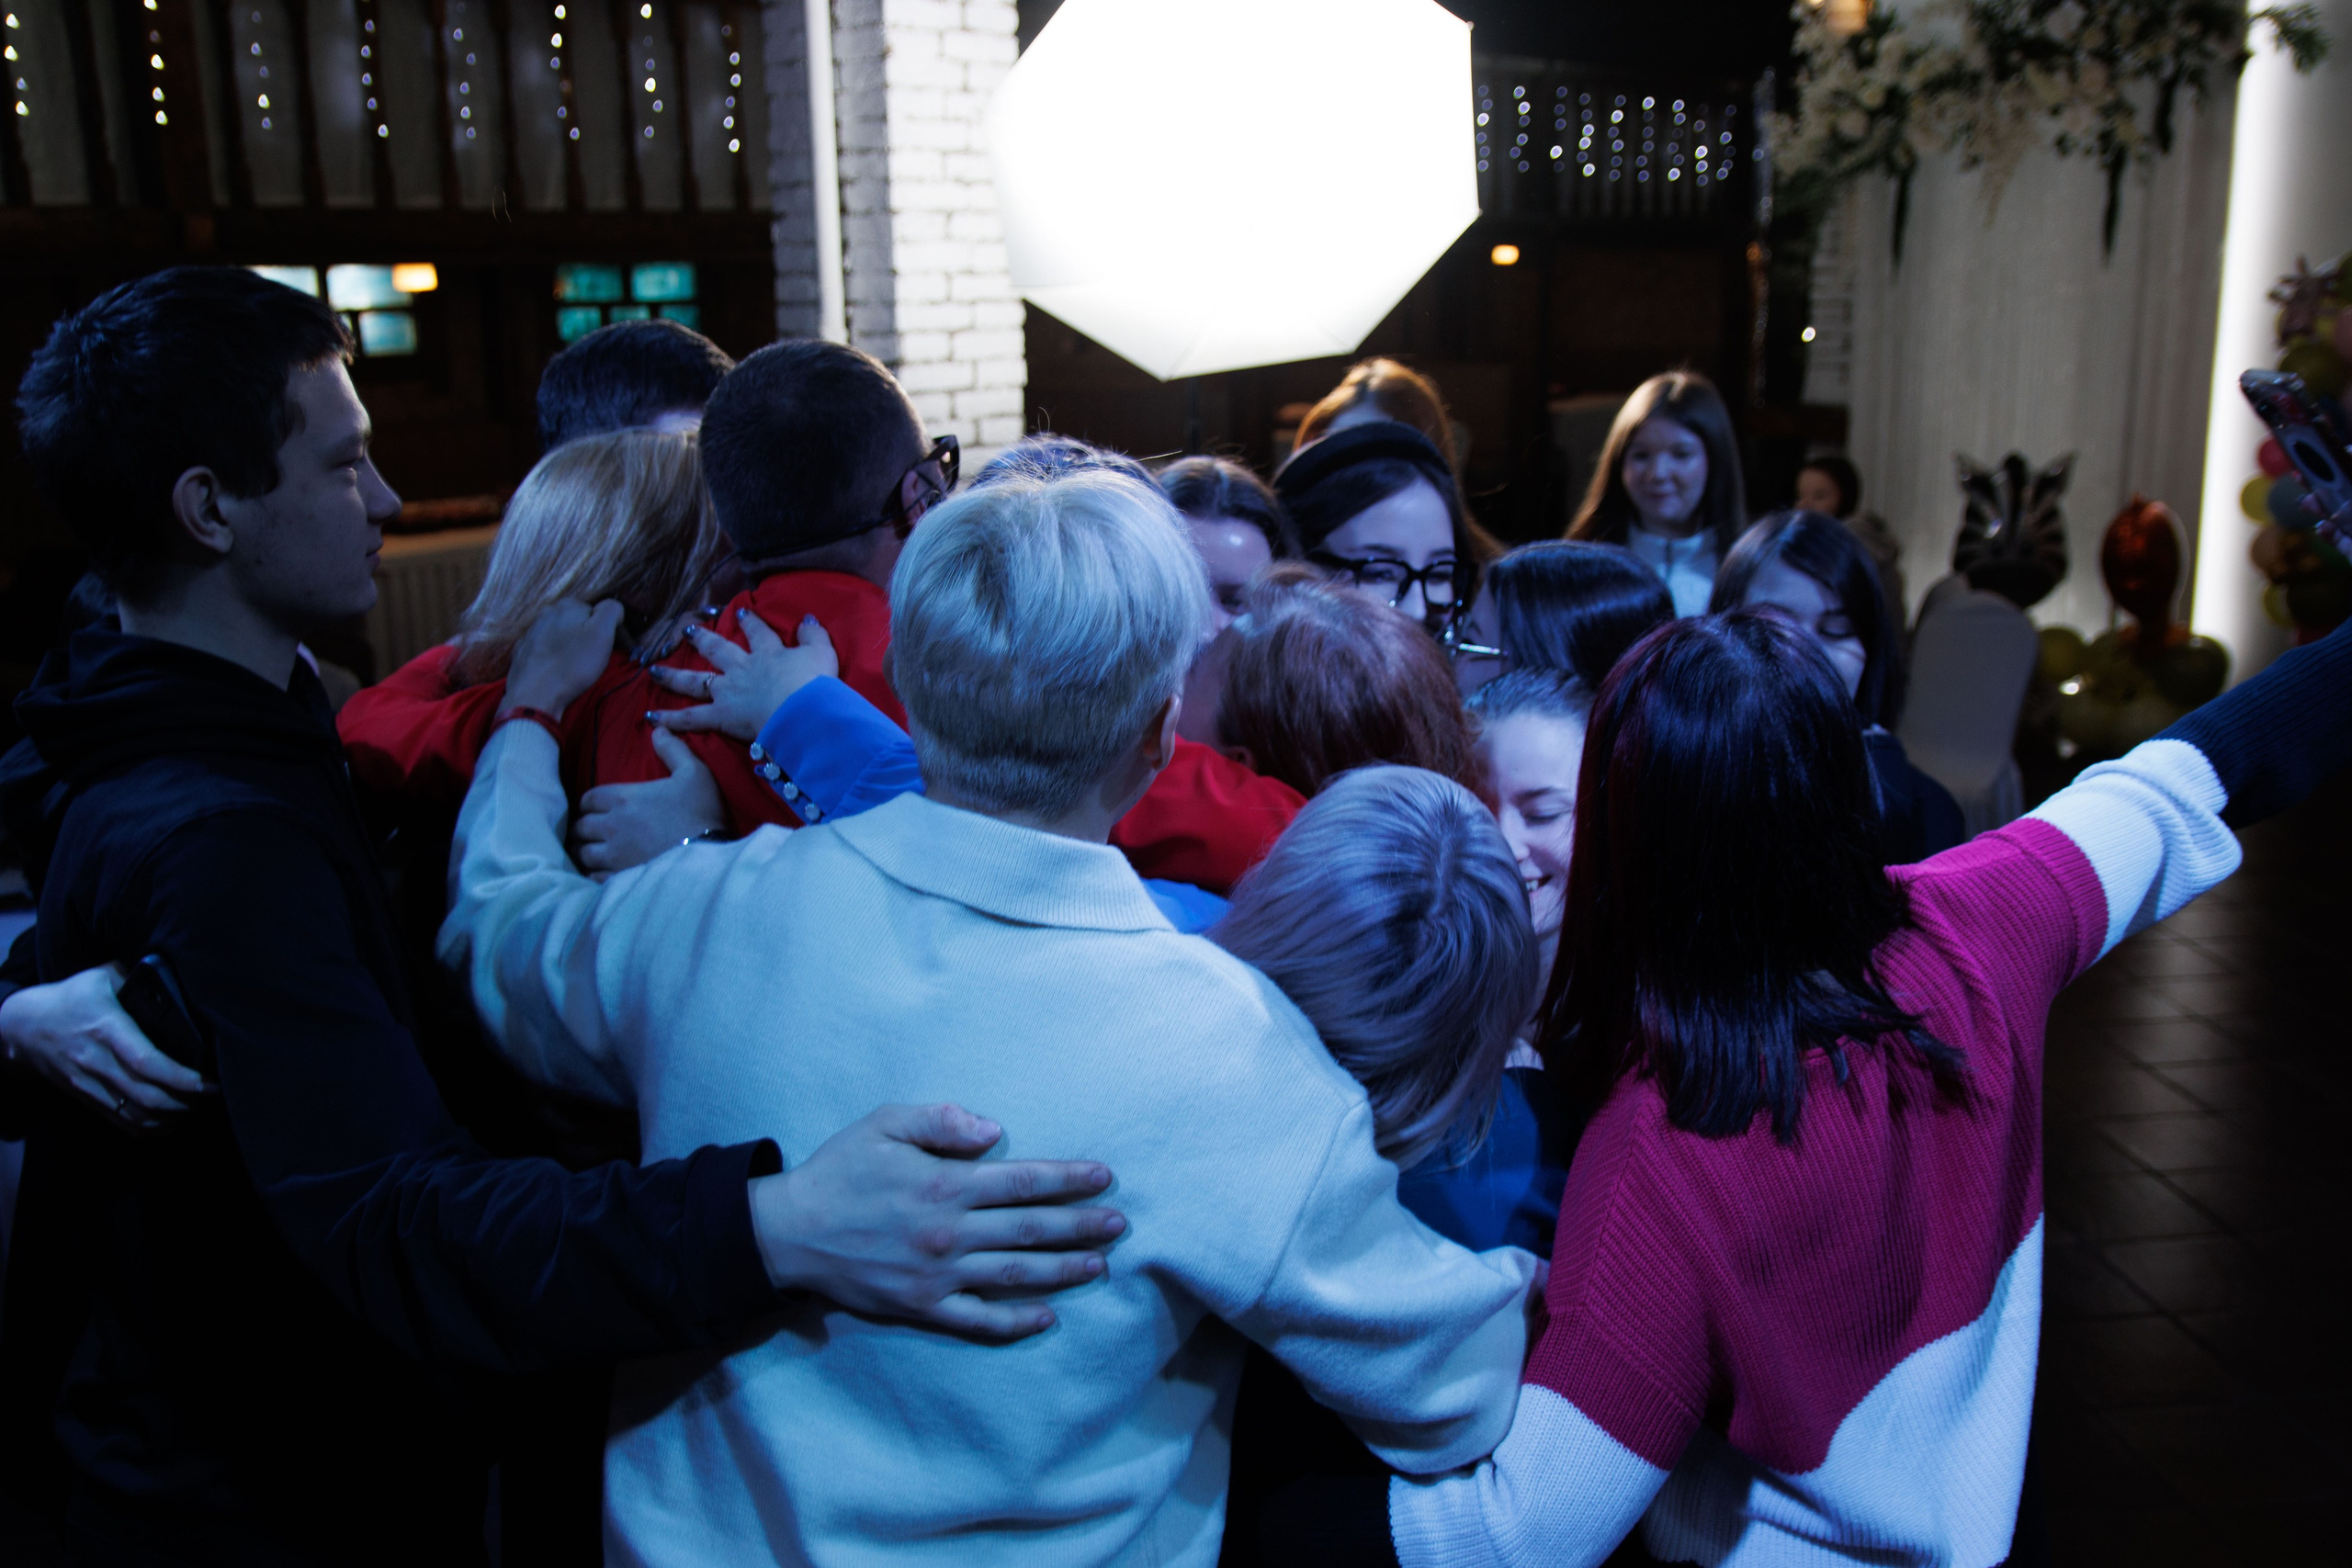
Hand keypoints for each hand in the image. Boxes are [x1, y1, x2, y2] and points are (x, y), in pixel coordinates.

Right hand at [0, 962, 208, 1130]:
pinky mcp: (85, 1097)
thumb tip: (173, 982)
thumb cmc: (69, 997)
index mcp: (107, 1029)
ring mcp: (90, 1083)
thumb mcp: (101, 977)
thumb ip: (136, 979)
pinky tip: (170, 1121)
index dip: (181, 1078)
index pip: (147, 1062)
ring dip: (170, 1117)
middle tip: (210, 1095)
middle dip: (184, 1101)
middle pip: (146, 1095)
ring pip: (135, 1113)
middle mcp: (98, 1061)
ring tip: (195, 1107)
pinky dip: (148, 1127)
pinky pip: (119, 1121)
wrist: (22, 1027)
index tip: (208, 1082)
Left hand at [502, 599, 624, 718]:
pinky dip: (548, 654)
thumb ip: (611, 611)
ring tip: (570, 664)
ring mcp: (530, 631)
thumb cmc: (574, 664)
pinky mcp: (521, 649)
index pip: (594, 610)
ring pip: (556, 632)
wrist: (536, 693)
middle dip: (582, 634)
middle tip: (588, 657)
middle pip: (573, 620)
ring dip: (565, 643)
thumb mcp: (602, 634)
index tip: (603, 647)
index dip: (602, 628)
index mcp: (567, 605)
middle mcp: (546, 613)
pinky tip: (552, 668)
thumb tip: (612, 606)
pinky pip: (541, 646)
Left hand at [572, 728, 725, 878]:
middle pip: (579, 826)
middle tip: (593, 831)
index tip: (598, 808)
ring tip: (594, 852)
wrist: (708, 856)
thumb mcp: (693, 773)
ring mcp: (612, 854)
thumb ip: (673, 750)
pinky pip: (592, 876)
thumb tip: (658, 729)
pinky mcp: (617, 877)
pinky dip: (594, 874)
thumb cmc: (700, 812)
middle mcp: (609, 825)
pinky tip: (603, 872)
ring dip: (586, 850)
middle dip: (584, 827)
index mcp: (622, 797)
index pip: (587, 798)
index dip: (590, 803)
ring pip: (582, 852)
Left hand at [648, 611, 838, 743]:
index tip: (741, 612)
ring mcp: (727, 691)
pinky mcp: (720, 715)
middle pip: (718, 650)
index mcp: (768, 654)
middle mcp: (742, 669)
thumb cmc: (814, 684)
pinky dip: (670, 719)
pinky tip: (651, 718)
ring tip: (654, 671)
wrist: (801, 709)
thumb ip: (813, 635)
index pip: (757, 633)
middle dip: (702, 639)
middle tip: (688, 630)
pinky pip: (691, 718)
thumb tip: (807, 618)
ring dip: (673, 676)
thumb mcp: (822, 653)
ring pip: (695, 681)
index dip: (750, 622)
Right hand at [751, 1102, 1125, 1339]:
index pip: (1025, 1181)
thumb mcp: (884, 1123)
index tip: (1104, 1178)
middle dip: (1081, 1226)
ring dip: (1063, 1271)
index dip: (1069, 1179)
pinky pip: (978, 1320)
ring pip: (1016, 1275)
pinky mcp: (922, 1307)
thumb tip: (993, 1131)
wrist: (788, 1232)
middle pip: (1032, 1230)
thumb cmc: (840, 1170)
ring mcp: (938, 1274)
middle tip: (1118, 1224)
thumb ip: (941, 1119)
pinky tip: (1047, 1317)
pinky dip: (1016, 1321)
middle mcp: (950, 1231)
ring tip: (1100, 1265)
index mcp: (946, 1183)